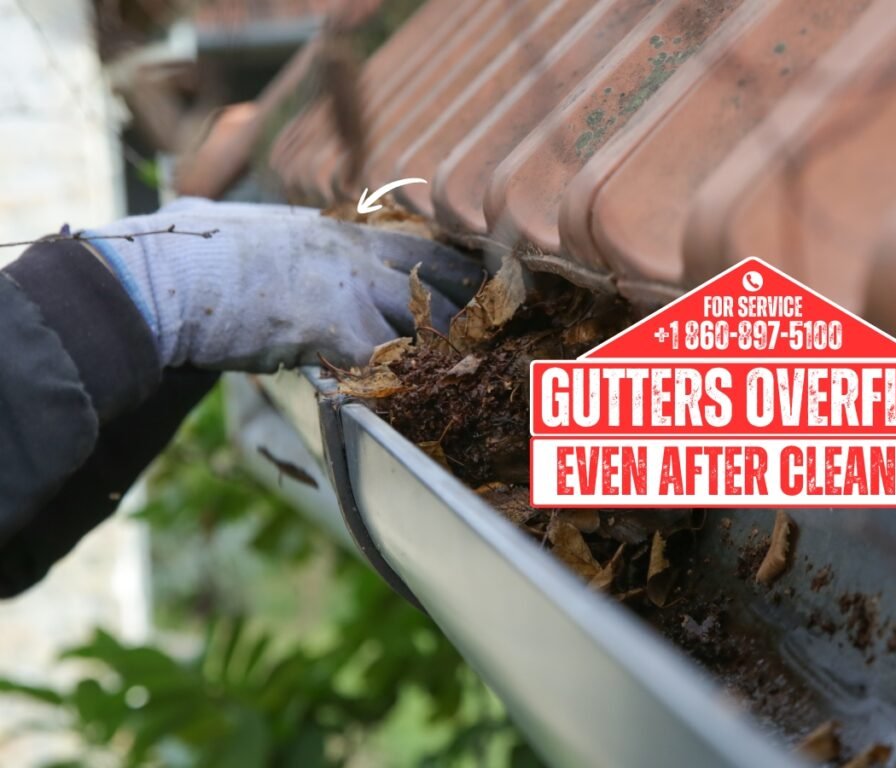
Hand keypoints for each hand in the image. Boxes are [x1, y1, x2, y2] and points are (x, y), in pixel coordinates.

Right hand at [85, 198, 482, 371]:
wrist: (163, 277)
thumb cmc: (184, 251)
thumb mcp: (229, 223)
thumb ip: (251, 230)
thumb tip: (204, 214)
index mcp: (332, 230)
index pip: (414, 241)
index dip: (449, 264)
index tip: (475, 280)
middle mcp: (350, 251)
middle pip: (435, 274)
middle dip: (467, 302)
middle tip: (492, 329)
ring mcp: (346, 285)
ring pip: (422, 318)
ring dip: (442, 350)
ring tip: (466, 376)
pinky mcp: (332, 325)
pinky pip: (386, 360)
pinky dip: (401, 382)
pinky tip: (413, 401)